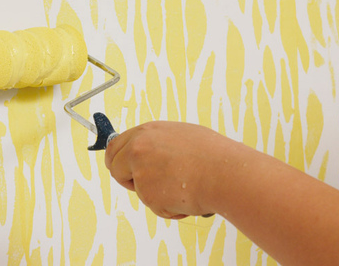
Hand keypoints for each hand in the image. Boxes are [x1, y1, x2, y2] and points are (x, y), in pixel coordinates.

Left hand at [105, 121, 227, 218]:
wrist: (224, 173)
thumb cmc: (211, 155)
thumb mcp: (178, 136)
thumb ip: (156, 143)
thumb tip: (148, 153)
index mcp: (146, 132)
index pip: (115, 146)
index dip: (118, 160)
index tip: (122, 168)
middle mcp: (138, 149)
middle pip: (114, 167)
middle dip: (126, 179)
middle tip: (146, 186)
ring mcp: (141, 171)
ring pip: (137, 189)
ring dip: (154, 194)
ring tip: (181, 186)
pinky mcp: (147, 193)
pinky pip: (154, 205)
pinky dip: (168, 207)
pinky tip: (185, 196)